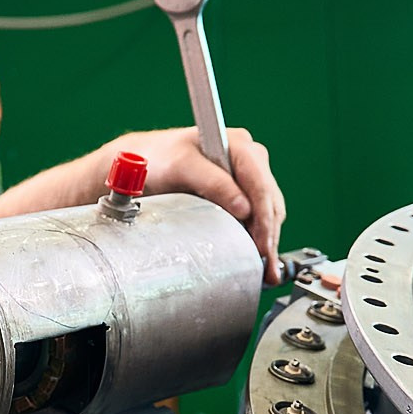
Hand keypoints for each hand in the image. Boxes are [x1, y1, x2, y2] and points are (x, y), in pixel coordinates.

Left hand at [102, 127, 287, 284]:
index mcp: (239, 145)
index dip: (264, 218)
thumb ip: (213, 182)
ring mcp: (246, 175)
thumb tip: (245, 208)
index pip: (261, 185)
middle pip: (269, 200)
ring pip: (269, 209)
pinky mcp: (241, 191)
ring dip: (268, 238)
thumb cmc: (159, 159)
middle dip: (269, 235)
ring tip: (266, 267)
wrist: (142, 164)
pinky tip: (259, 254)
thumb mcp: (182, 167)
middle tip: (267, 267)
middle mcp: (248, 158)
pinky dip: (260, 234)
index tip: (262, 246)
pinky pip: (259, 214)